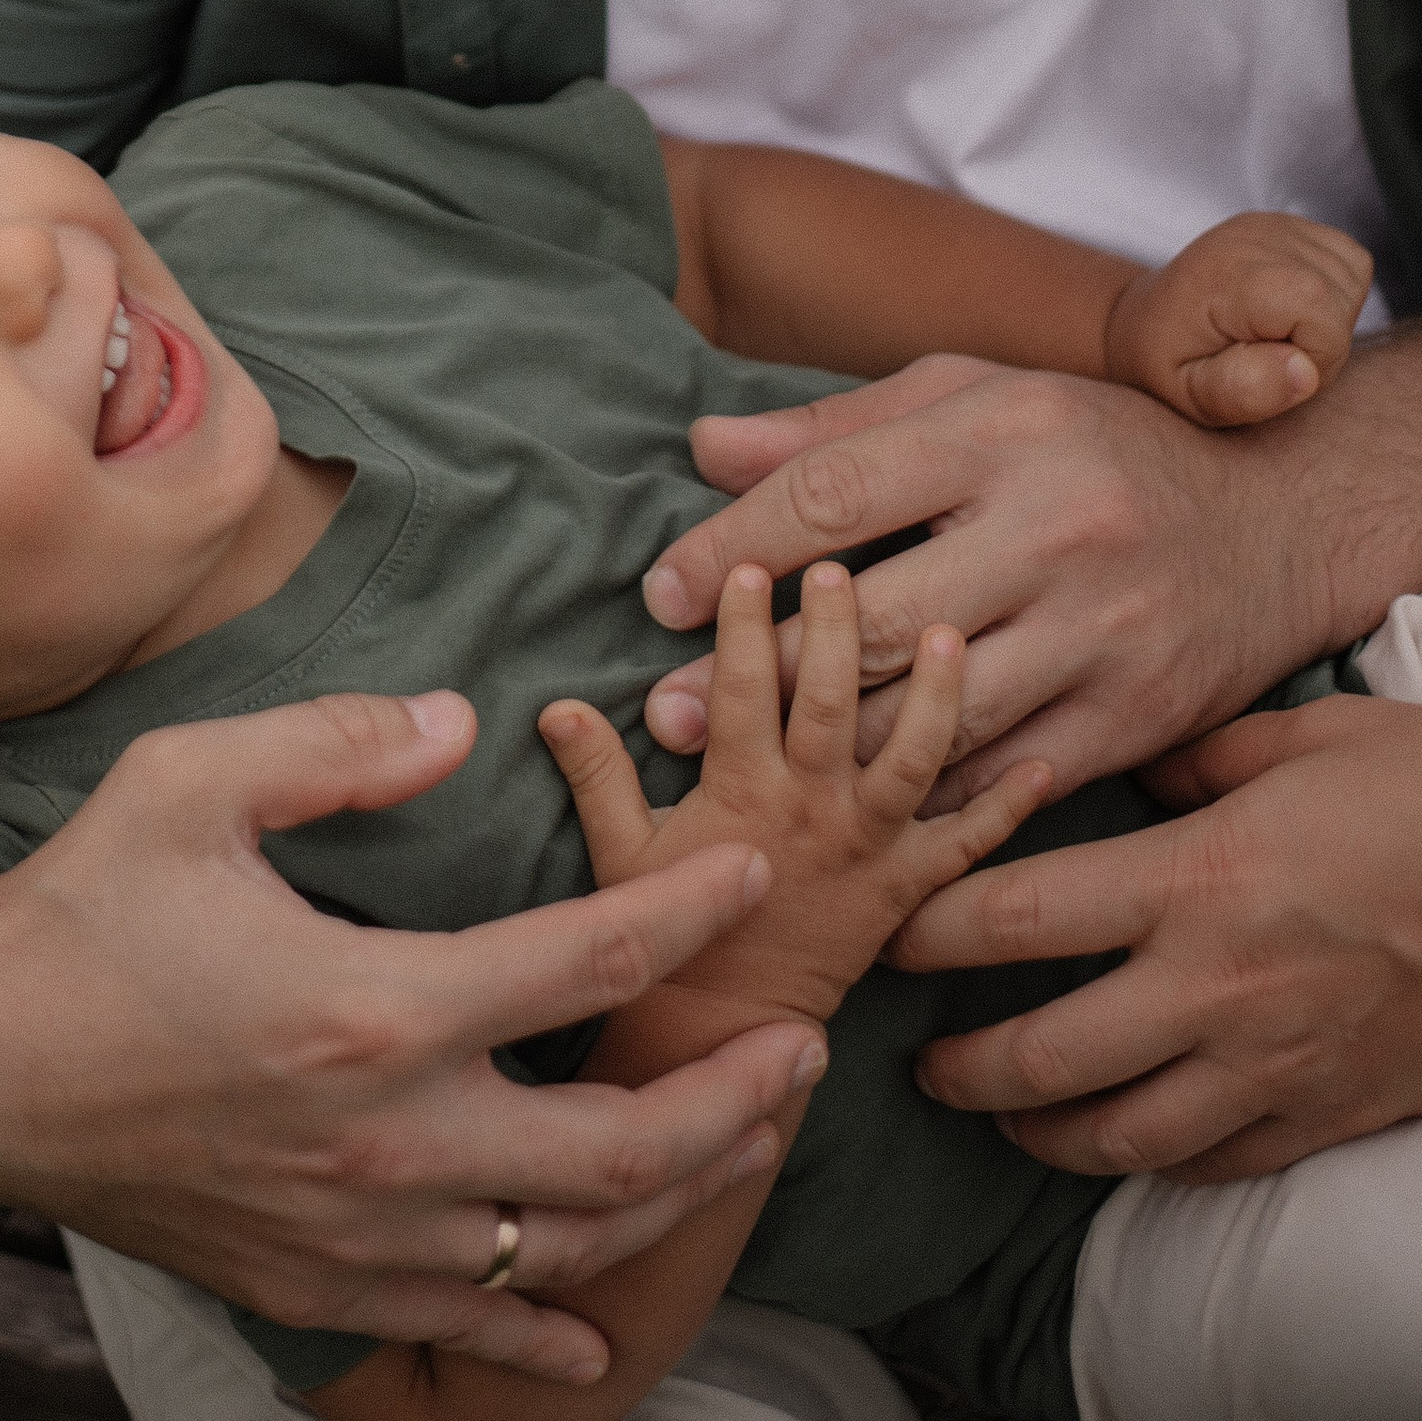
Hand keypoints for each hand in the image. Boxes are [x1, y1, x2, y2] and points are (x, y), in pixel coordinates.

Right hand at [0, 694, 819, 1378]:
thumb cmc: (78, 904)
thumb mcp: (194, 778)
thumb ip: (339, 747)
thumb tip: (465, 725)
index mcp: (373, 1006)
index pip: (583, 964)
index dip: (684, 914)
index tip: (749, 872)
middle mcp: (386, 1141)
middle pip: (621, 1144)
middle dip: (735, 1098)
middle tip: (801, 1042)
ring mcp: (355, 1232)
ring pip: (568, 1246)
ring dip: (677, 1195)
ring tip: (743, 1141)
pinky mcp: (313, 1285)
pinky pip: (467, 1327)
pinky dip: (550, 1329)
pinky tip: (604, 1328)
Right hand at [546, 567, 1047, 1029]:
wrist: (734, 1031)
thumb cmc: (674, 938)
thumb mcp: (621, 854)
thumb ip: (595, 774)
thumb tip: (553, 704)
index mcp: (741, 792)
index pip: (740, 689)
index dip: (741, 625)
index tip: (747, 564)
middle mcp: (813, 810)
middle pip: (831, 704)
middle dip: (837, 631)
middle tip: (844, 567)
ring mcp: (869, 845)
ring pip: (913, 756)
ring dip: (935, 694)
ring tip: (952, 629)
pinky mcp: (909, 885)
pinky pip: (970, 842)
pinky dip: (1010, 803)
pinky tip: (1044, 757)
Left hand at [636, 353, 1368, 798]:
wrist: (1272, 518)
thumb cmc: (1090, 444)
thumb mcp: (973, 397)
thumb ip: (837, 428)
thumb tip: (704, 446)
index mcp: (1000, 434)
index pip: (837, 492)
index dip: (735, 545)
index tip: (661, 592)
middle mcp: (1053, 531)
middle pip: (878, 618)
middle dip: (757, 673)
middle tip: (667, 708)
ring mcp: (1099, 632)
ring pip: (935, 715)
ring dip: (818, 752)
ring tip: (730, 774)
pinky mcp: (1130, 717)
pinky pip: (1004, 777)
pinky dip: (920, 801)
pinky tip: (846, 816)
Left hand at [890, 692, 1421, 1175]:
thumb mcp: (1306, 737)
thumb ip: (1201, 752)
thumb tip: (1142, 761)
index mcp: (1194, 880)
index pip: (1019, 917)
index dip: (930, 928)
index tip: (885, 928)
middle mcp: (1215, 986)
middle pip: (1047, 1052)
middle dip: (964, 1066)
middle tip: (919, 1059)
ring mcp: (1267, 1065)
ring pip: (1120, 1132)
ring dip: (1040, 1132)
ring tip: (998, 1115)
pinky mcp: (1319, 1115)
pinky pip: (1209, 1162)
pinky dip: (1147, 1160)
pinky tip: (1115, 1141)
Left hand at [1102, 212, 1371, 427]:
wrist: (1142, 323)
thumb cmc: (1167, 365)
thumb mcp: (1192, 397)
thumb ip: (1244, 391)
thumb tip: (1304, 371)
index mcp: (1228, 274)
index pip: (1323, 312)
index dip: (1317, 357)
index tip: (1274, 367)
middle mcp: (1253, 235)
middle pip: (1343, 292)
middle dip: (1324, 340)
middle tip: (1270, 354)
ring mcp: (1271, 223)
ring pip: (1352, 272)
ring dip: (1330, 316)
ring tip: (1277, 333)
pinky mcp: (1286, 225)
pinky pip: (1347, 258)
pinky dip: (1333, 290)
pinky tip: (1290, 309)